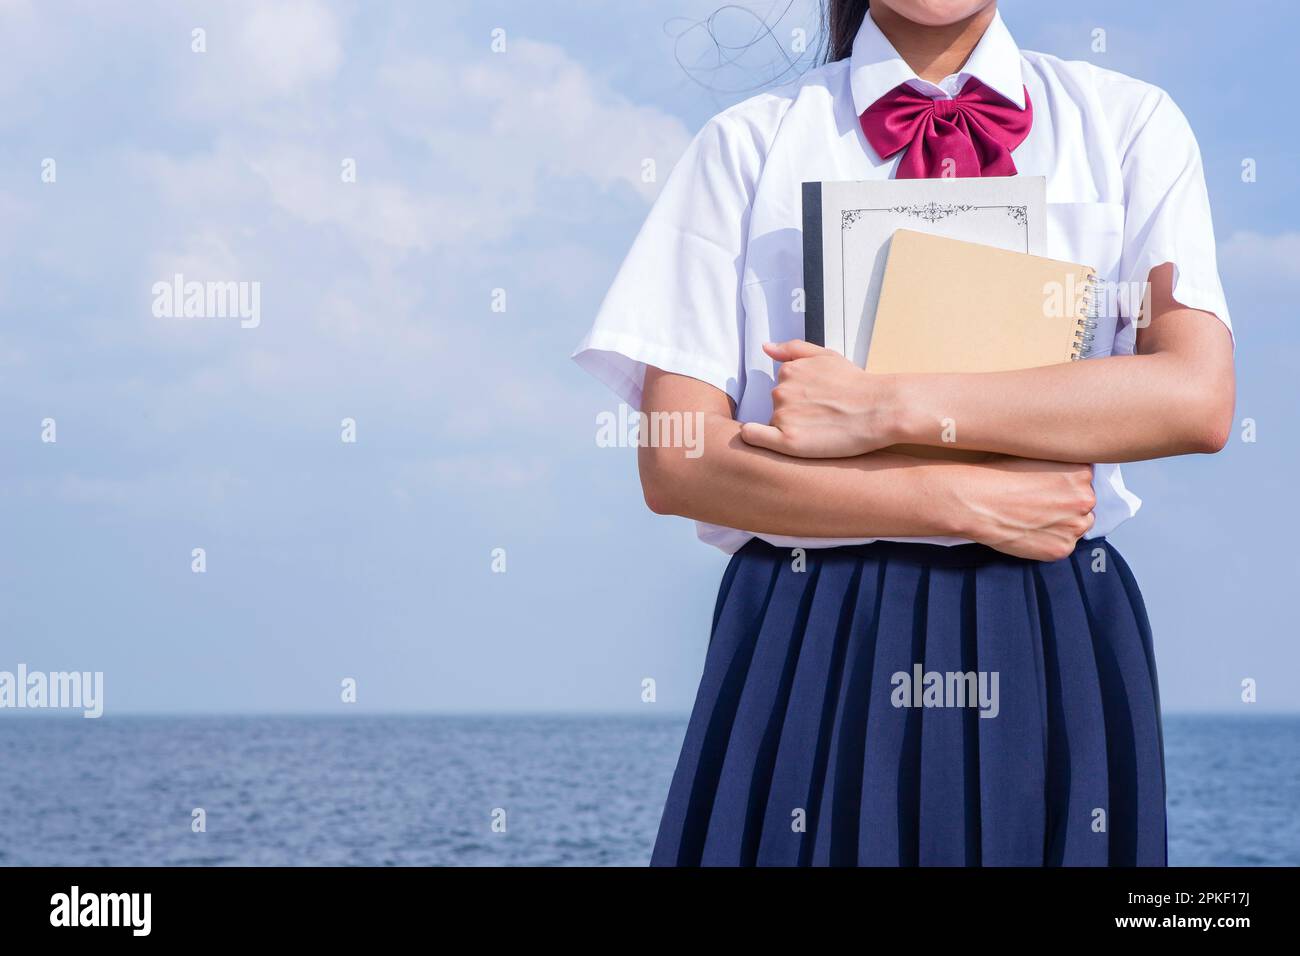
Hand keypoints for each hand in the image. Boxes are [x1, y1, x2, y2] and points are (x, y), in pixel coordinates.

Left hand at [740, 340, 900, 457]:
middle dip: (795, 414)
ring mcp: (782, 415)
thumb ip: (793, 349)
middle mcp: (780, 391)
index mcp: (788, 371)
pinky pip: (755, 438)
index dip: (799, 401)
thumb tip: (766, 347)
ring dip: (791, 429)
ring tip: (820, 431)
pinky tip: (775, 439)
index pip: (783, 390)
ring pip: (775, 425)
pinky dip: (756, 438)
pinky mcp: (788, 441)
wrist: (880, 409)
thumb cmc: (857, 384)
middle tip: (822, 419)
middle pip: (777, 408)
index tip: (817, 406)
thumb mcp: (827, 356)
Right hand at [954, 457, 1096, 561]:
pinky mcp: (1062, 548)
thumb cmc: (997, 475)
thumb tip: (1061, 473)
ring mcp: (1075, 525)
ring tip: (1033, 519)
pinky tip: (1030, 531)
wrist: (976, 501)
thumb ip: (1057, 464)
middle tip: (1038, 504)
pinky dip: (1049, 541)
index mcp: (1080, 471)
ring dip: (1062, 524)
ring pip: (1078, 525)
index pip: (1084, 480)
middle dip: (1067, 504)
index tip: (1048, 487)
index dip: (1065, 484)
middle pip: (1084, 503)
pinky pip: (1064, 545)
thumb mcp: (1034, 456)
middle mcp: (1085, 498)